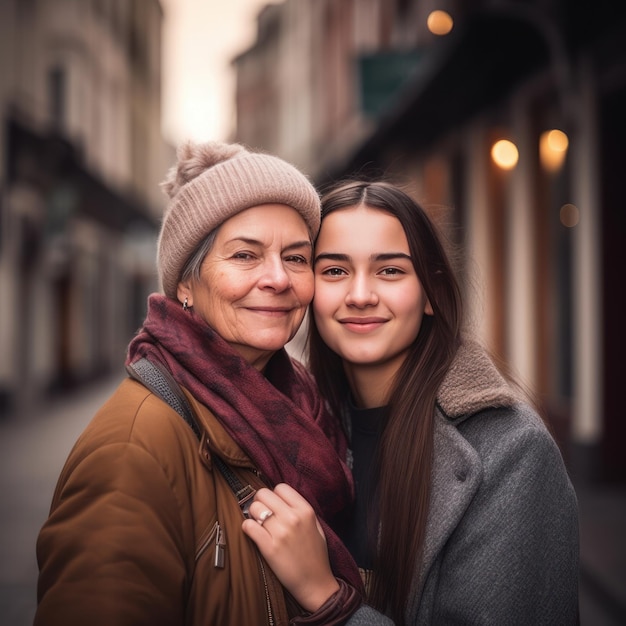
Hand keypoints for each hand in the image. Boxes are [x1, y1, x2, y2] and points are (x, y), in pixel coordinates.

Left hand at [242, 483, 339, 611]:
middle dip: (260, 502)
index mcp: (306, 510)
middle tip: (262, 514)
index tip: (273, 505)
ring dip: (252, 515)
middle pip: (263, 493)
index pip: (280, 487)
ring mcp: (280, 532)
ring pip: (254, 508)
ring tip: (258, 524)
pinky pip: (248, 526)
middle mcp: (293, 518)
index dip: (274, 495)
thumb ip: (300, 509)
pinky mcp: (269, 548)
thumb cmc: (316, 554)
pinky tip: (253, 533)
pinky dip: (247, 528)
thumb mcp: (315, 525)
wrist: (315, 583)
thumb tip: (279, 497)